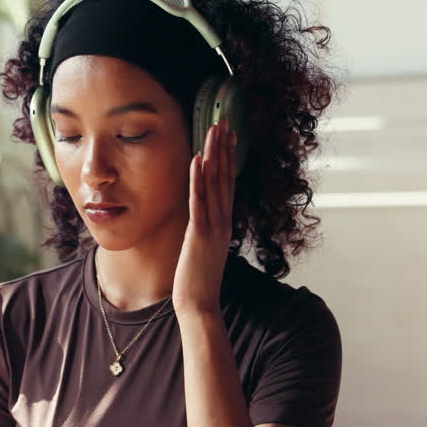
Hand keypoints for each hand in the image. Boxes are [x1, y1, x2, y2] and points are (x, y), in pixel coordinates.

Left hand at [172, 118, 236, 315]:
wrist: (200, 305)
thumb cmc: (199, 280)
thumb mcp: (205, 249)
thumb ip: (206, 229)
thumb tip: (204, 217)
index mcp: (224, 223)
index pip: (228, 183)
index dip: (228, 157)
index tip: (228, 135)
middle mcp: (222, 221)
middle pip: (225, 177)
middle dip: (224, 148)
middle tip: (224, 121)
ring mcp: (213, 227)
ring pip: (216, 184)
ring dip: (214, 155)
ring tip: (214, 130)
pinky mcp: (200, 235)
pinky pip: (199, 203)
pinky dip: (198, 181)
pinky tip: (197, 160)